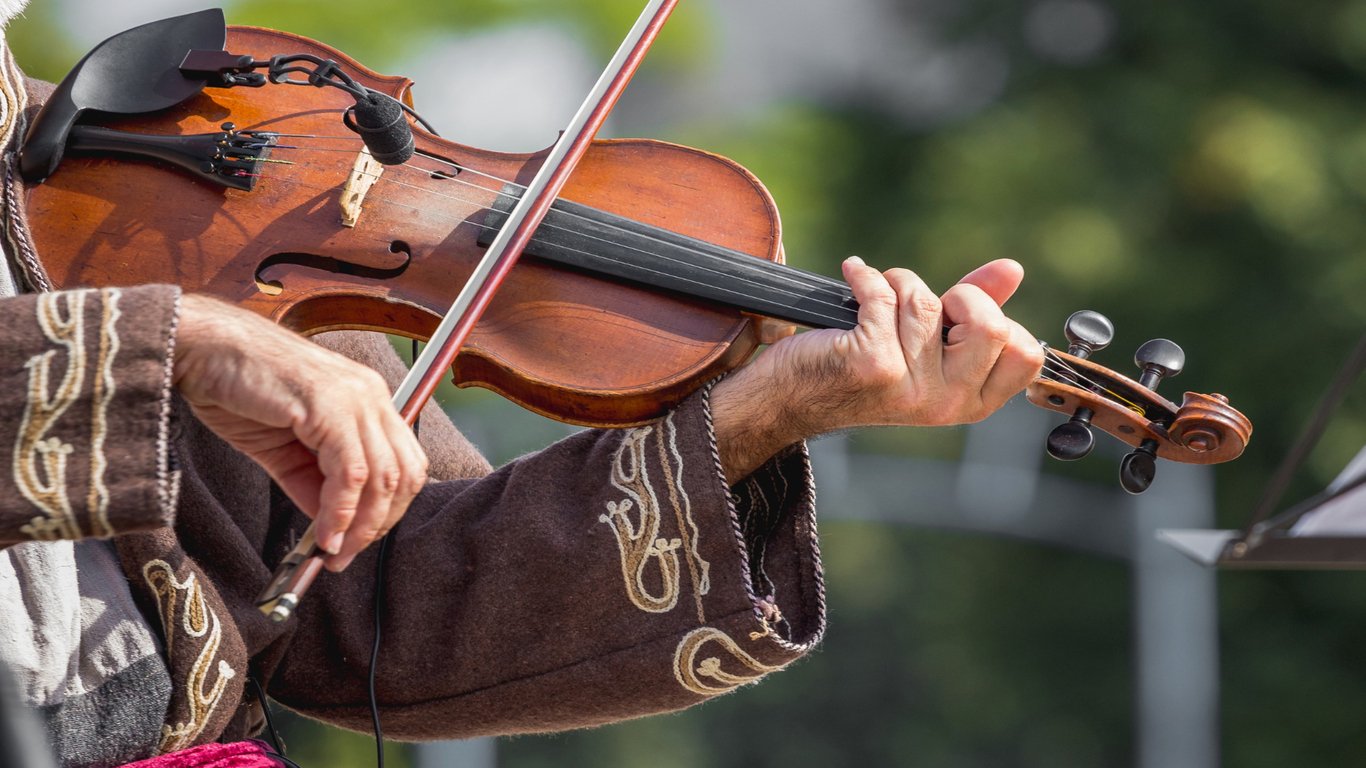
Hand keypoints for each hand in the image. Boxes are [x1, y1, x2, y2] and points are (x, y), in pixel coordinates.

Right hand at [172, 294, 427, 570]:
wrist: (200, 350)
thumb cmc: (237, 390)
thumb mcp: (284, 448)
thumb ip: (313, 483)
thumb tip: (332, 529)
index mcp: (368, 399)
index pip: (404, 464)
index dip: (388, 511)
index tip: (356, 543)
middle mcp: (371, 395)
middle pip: (405, 474)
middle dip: (379, 524)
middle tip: (345, 555)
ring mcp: (355, 398)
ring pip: (383, 478)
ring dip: (361, 526)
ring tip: (333, 552)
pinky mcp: (330, 406)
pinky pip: (350, 474)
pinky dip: (339, 512)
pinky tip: (322, 533)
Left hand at [711, 258, 1043, 478]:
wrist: (790, 399)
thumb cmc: (862, 368)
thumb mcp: (928, 345)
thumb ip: (975, 310)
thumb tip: (1011, 270)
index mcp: (972, 402)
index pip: (1026, 353)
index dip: (994, 318)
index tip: (956, 318)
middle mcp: (947, 403)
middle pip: (991, 325)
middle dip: (956, 297)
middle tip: (921, 306)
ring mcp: (910, 387)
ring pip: (926, 301)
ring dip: (896, 283)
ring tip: (874, 301)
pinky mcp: (873, 365)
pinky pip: (884, 293)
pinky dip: (863, 276)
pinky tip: (853, 277)